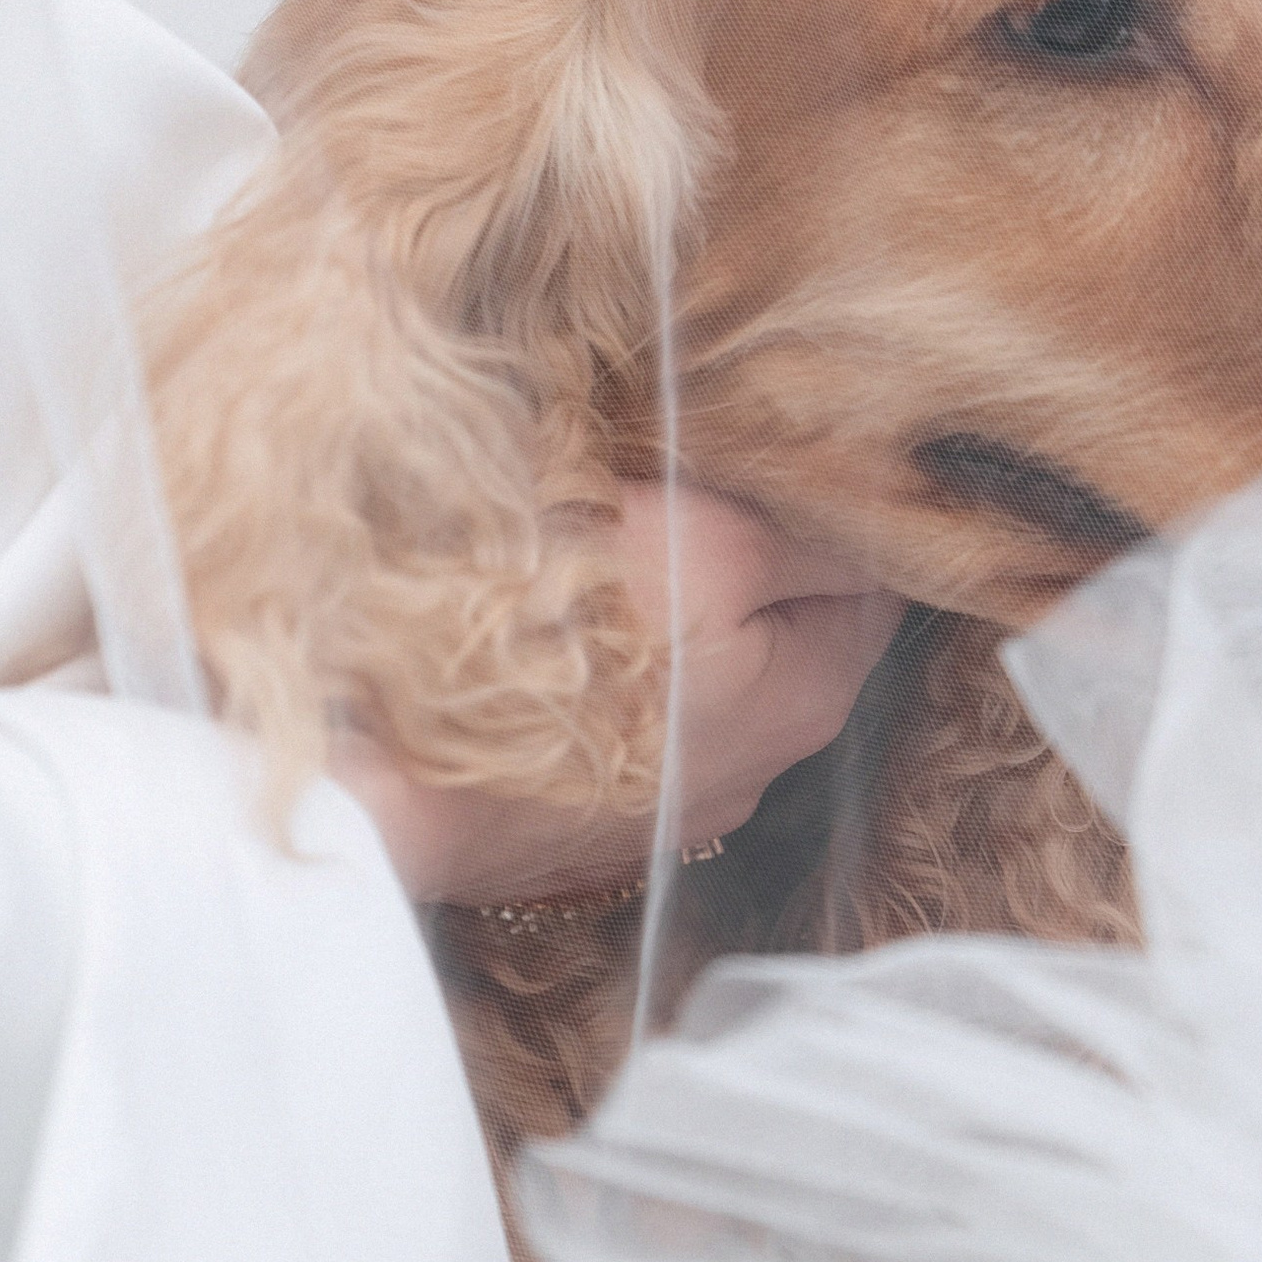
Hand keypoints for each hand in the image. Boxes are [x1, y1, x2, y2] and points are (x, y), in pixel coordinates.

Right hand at [341, 484, 902, 910]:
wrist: (390, 776)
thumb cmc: (560, 638)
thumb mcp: (711, 546)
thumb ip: (808, 537)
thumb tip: (869, 519)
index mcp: (809, 698)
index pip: (872, 581)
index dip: (832, 507)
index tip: (780, 450)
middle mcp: (755, 767)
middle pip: (782, 626)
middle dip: (749, 552)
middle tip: (687, 474)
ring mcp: (663, 802)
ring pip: (696, 670)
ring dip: (670, 608)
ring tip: (610, 539)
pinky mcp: (582, 812)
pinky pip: (624, 713)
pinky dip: (610, 663)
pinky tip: (558, 622)